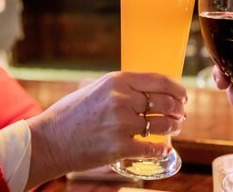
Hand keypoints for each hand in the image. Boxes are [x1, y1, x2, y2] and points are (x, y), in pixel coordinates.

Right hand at [25, 72, 186, 188]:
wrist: (48, 141)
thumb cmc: (72, 114)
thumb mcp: (97, 88)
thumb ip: (123, 87)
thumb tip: (152, 91)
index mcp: (117, 81)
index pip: (160, 81)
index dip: (177, 89)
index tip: (183, 96)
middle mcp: (122, 99)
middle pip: (165, 103)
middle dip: (178, 110)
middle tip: (181, 116)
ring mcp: (121, 124)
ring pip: (162, 125)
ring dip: (173, 128)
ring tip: (174, 129)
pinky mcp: (119, 147)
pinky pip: (151, 148)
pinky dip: (161, 150)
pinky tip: (164, 150)